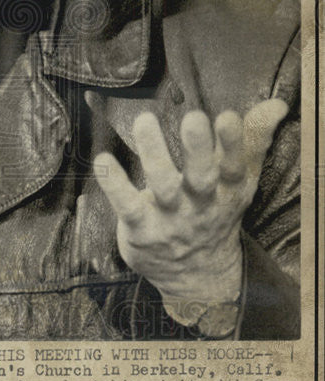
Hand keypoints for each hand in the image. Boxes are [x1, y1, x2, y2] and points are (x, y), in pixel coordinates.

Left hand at [94, 99, 287, 324]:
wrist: (197, 275)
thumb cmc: (216, 210)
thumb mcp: (239, 178)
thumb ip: (254, 139)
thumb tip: (276, 105)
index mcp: (228, 190)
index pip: (235, 166)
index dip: (233, 144)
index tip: (227, 116)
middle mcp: (201, 205)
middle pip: (202, 177)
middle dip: (198, 149)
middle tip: (193, 117)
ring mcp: (170, 219)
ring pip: (163, 187)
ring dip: (154, 154)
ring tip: (144, 121)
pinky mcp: (141, 229)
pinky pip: (127, 206)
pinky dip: (114, 184)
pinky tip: (103, 160)